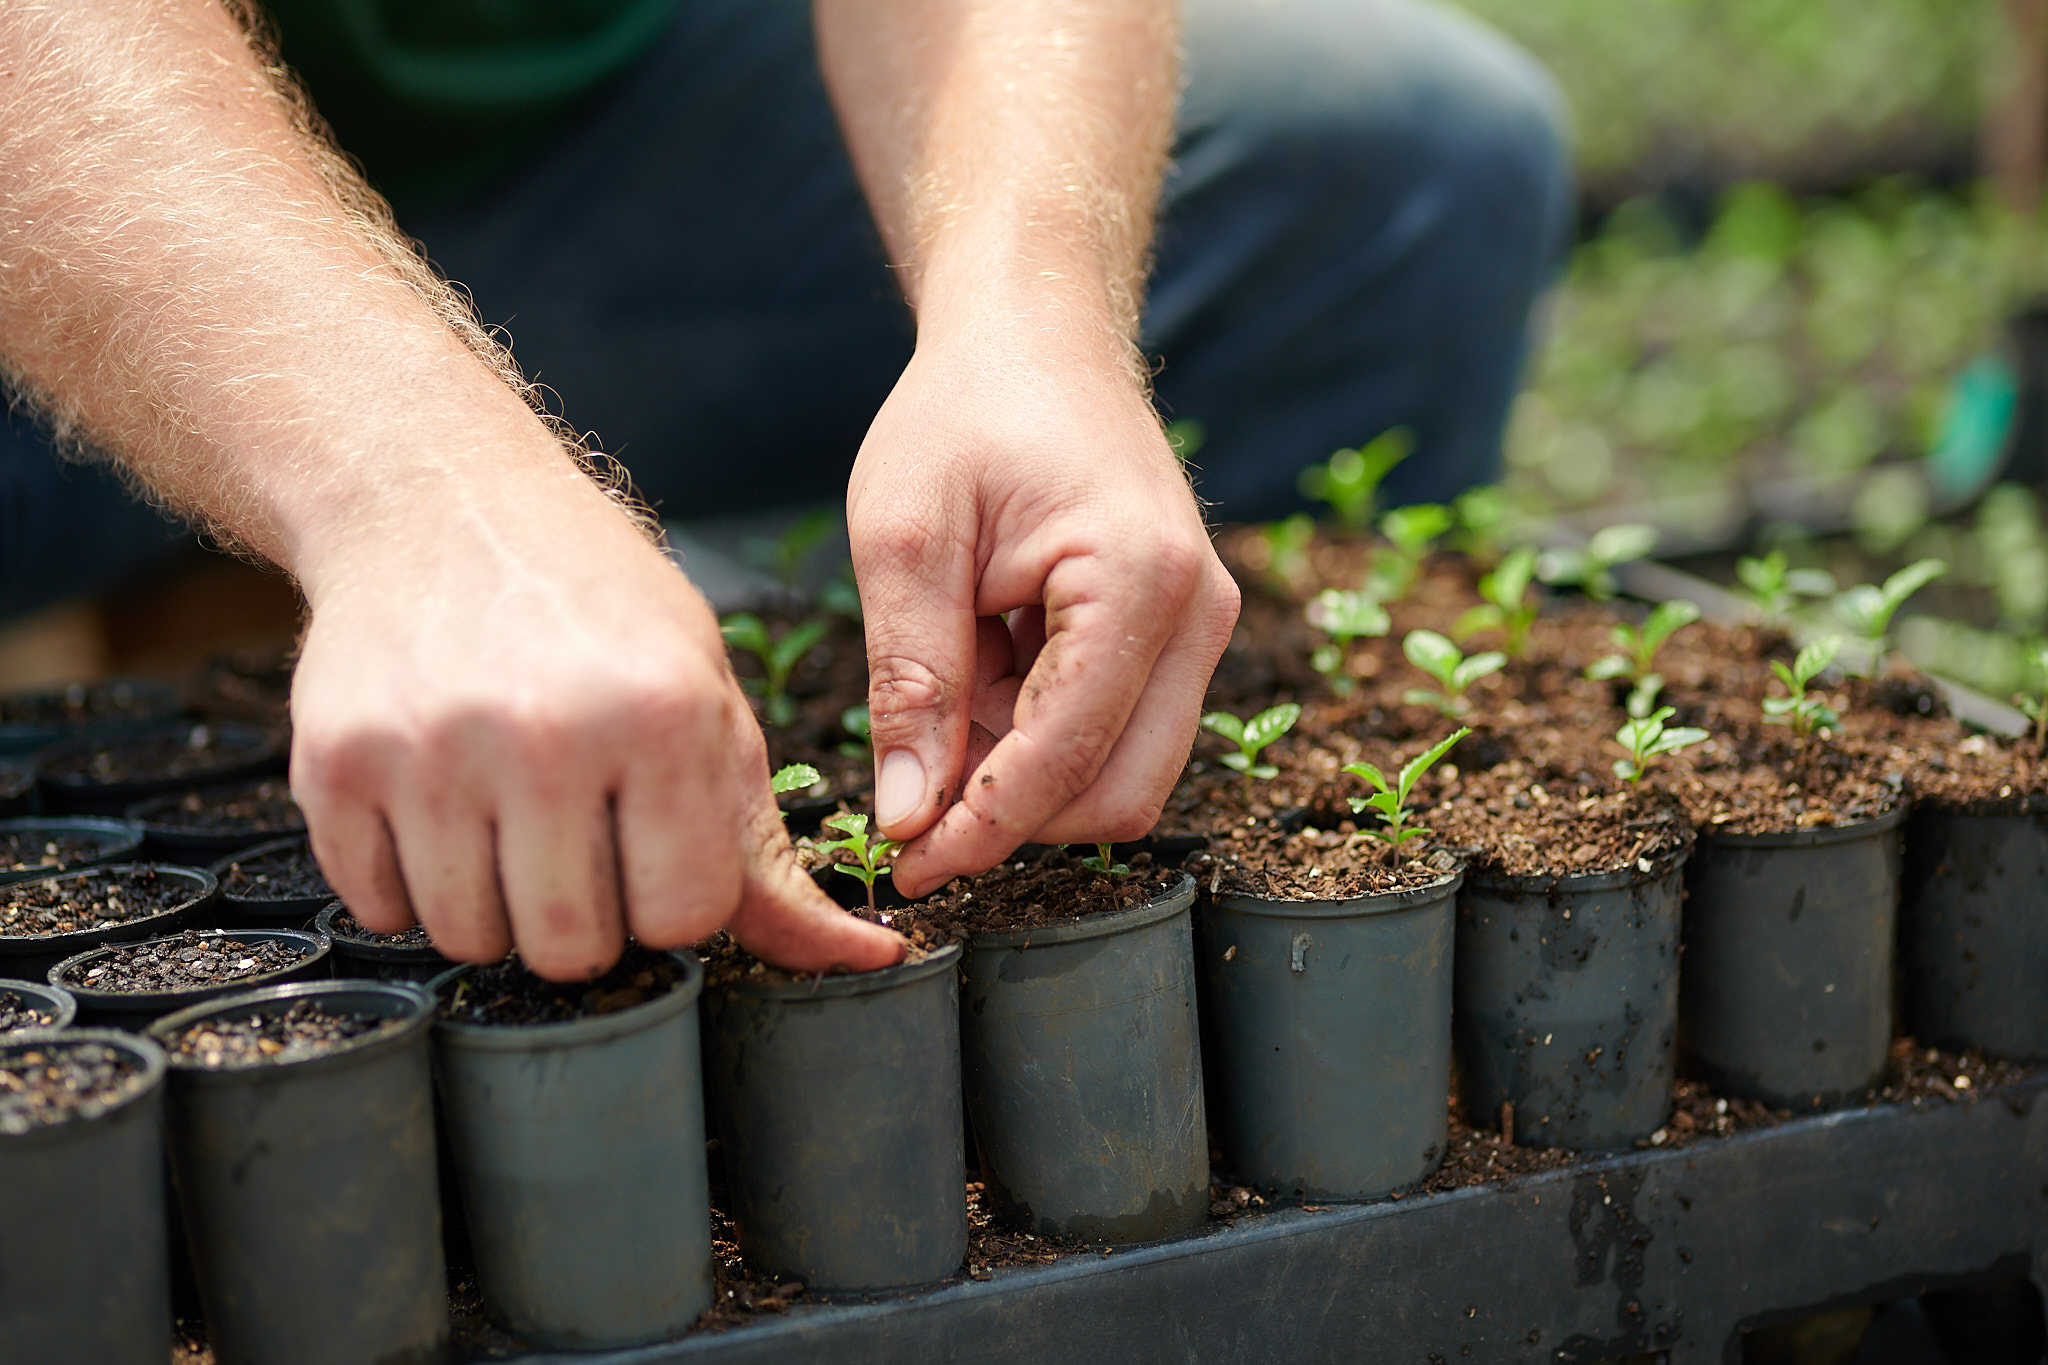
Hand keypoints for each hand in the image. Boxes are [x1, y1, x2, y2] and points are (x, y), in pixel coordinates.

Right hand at [288, 464, 904, 979]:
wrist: (440, 504)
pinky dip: (408, 881)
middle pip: (572, 948)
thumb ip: (767, 849)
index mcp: (662, 714)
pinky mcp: (333, 763)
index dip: (670, 895)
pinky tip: (436, 800)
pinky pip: (377, 908)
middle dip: (584, 916)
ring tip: (506, 813)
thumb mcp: (706, 704)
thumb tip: (870, 959)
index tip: (651, 838)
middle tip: (575, 833)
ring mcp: (428, 750)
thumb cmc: (600, 614)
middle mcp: (545, 733)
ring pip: (470, 940)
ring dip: (494, 904)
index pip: (682, 918)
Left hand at [848, 329, 1239, 895]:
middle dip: (1011, 813)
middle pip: (1118, 794)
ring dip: (1023, 769)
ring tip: (950, 680)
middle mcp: (1198, 614)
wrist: (1037, 336)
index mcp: (1137, 581)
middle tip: (914, 783)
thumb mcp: (904, 538)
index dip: (982, 828)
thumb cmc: (965, 414)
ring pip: (1122, 774)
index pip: (1068, 759)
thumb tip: (911, 817)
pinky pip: (1119, 731)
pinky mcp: (1181, 635)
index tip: (906, 864)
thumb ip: (909, 682)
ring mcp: (1202, 627)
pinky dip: (1040, 731)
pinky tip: (984, 663)